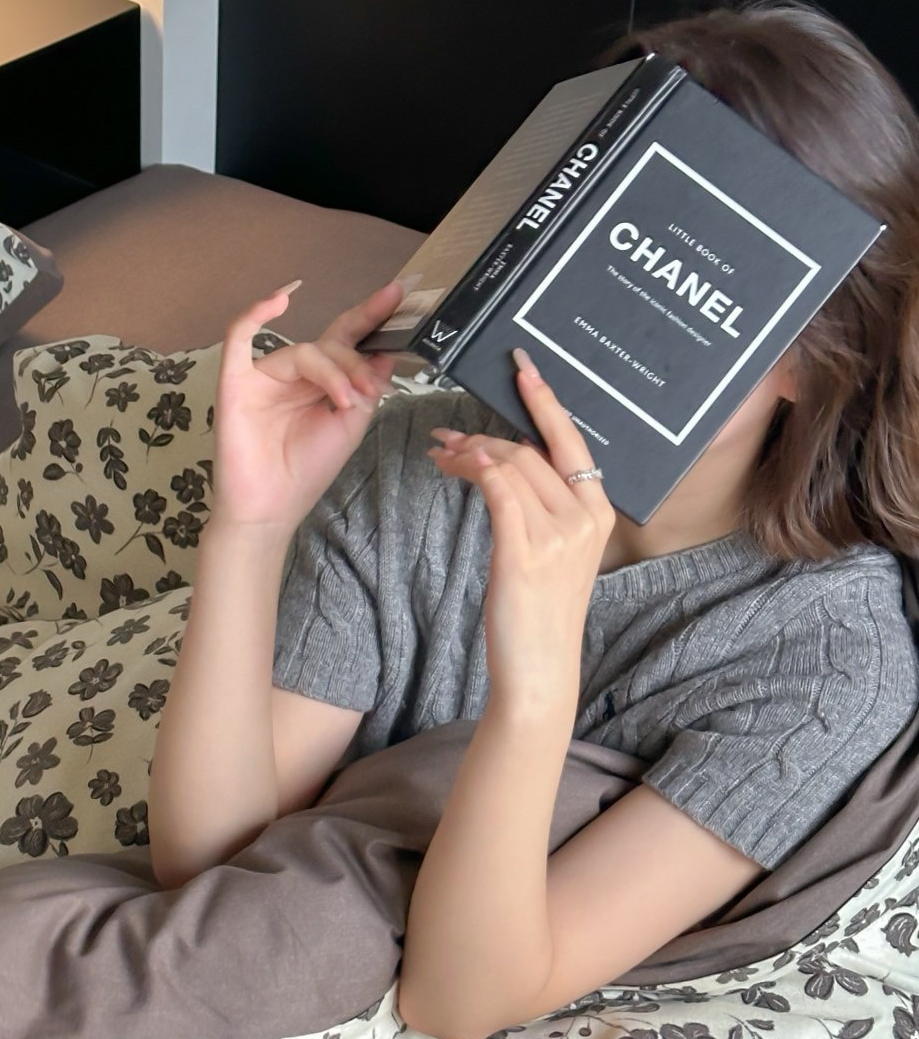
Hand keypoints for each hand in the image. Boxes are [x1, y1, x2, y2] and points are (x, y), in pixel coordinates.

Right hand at [210, 277, 403, 535]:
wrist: (271, 508)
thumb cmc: (305, 471)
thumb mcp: (350, 426)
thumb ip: (366, 386)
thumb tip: (385, 351)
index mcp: (320, 384)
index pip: (345, 341)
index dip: (370, 317)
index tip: (397, 294)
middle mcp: (292, 376)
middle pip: (328, 345)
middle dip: (355, 361)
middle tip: (370, 389)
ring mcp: (263, 376)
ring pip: (301, 350)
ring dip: (332, 370)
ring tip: (346, 401)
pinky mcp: (235, 381)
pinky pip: (239, 336)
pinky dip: (255, 313)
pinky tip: (279, 300)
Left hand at [428, 348, 615, 716]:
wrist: (539, 670)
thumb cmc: (539, 614)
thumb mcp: (555, 553)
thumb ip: (544, 508)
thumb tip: (506, 464)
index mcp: (598, 511)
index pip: (571, 441)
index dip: (546, 400)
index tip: (523, 368)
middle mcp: (586, 516)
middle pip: (531, 450)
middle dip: (485, 435)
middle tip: (447, 436)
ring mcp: (559, 534)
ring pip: (510, 464)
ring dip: (469, 453)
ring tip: (441, 456)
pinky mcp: (526, 551)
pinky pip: (498, 489)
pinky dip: (473, 470)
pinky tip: (453, 468)